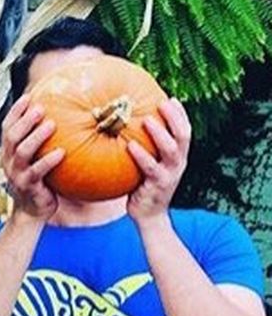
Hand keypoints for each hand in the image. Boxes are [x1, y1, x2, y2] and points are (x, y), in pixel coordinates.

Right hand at [1, 94, 63, 221]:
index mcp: (9, 152)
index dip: (15, 112)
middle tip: (40, 107)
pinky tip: (61, 152)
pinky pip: (37, 172)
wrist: (31, 211)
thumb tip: (65, 118)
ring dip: (36, 137)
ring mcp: (16, 174)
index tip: (29, 96)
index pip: (7, 127)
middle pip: (11, 136)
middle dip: (24, 120)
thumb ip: (42, 142)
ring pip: (22, 151)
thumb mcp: (35, 159)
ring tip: (51, 125)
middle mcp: (9, 161)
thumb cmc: (39, 180)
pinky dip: (48, 161)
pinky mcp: (28, 186)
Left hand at [128, 99, 190, 225]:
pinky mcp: (158, 185)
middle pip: (182, 136)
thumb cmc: (145, 187)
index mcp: (179, 157)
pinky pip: (149, 168)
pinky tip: (129, 145)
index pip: (185, 131)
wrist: (149, 216)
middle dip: (174, 117)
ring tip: (145, 119)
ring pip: (170, 150)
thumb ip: (149, 151)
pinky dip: (140, 155)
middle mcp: (178, 164)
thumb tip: (130, 130)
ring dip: (159, 133)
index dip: (180, 115)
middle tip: (161, 102)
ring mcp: (170, 174)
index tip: (171, 99)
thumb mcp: (151, 167)